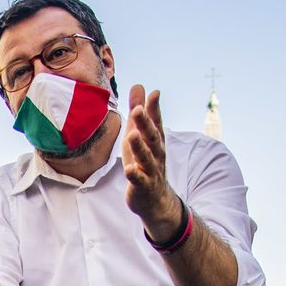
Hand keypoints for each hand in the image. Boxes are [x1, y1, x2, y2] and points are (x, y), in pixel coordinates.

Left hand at [121, 85, 177, 239]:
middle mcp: (156, 154)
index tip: (154, 93)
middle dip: (145, 123)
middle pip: (152, 138)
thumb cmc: (144, 163)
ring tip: (132, 135)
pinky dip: (135, 175)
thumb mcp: (140, 136)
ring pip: (146, 158)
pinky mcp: (143, 187)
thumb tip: (138, 85)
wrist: (155, 200)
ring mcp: (150, 171)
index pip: (156, 123)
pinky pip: (139, 181)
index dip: (154, 109)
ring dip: (140, 147)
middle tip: (138, 109)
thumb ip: (139, 112)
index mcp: (154, 142)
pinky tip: (129, 169)